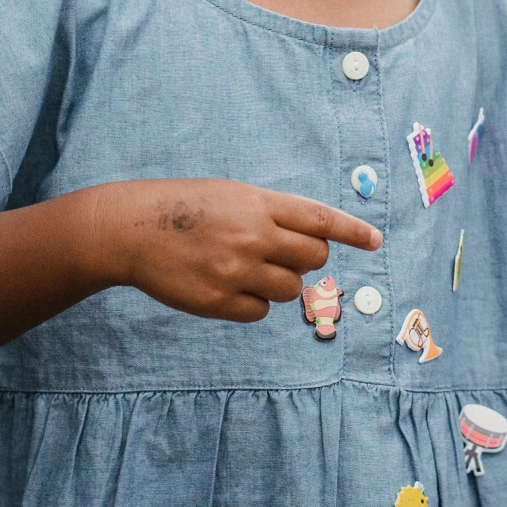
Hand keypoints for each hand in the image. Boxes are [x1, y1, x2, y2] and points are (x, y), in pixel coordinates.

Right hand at [91, 178, 380, 322]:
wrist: (130, 229)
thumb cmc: (184, 208)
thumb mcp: (232, 195)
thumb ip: (271, 214)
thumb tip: (310, 243)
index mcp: (258, 204)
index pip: (320, 219)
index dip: (352, 231)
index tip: (375, 241)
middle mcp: (253, 236)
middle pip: (313, 258)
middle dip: (305, 259)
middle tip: (279, 254)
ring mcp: (236, 270)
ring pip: (290, 289)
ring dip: (278, 282)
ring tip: (245, 268)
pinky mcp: (218, 301)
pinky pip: (260, 311)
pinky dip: (252, 303)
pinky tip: (227, 286)